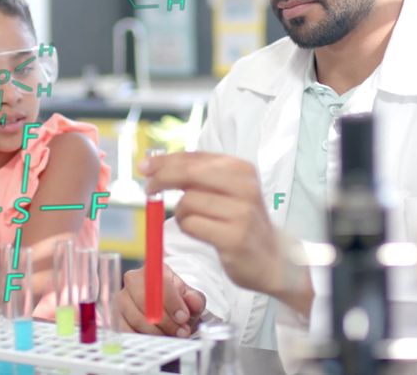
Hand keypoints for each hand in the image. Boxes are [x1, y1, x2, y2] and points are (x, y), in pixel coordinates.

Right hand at [117, 264, 205, 336]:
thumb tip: (193, 301)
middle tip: (180, 331)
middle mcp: (133, 281)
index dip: (171, 301)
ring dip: (156, 332)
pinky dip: (142, 339)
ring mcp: (121, 299)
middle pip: (143, 299)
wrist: (165, 310)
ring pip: (134, 318)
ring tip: (172, 337)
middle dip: (164, 320)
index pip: (158, 282)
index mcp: (153, 271)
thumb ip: (194, 299)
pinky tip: (155, 341)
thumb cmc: (176, 301)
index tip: (183, 317)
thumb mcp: (190, 298)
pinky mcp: (115, 317)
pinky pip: (125, 331)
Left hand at [140, 152, 289, 297]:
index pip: (195, 157)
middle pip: (189, 173)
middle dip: (162, 178)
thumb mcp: (228, 190)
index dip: (165, 161)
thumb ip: (198, 175)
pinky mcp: (234, 237)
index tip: (144, 166)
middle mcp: (244, 187)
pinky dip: (186, 228)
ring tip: (192, 221)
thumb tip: (155, 165)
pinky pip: (191, 225)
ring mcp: (241, 213)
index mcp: (241, 169)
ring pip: (187, 202)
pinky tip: (199, 232)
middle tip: (148, 188)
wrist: (272, 259)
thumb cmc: (240, 221)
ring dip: (180, 213)